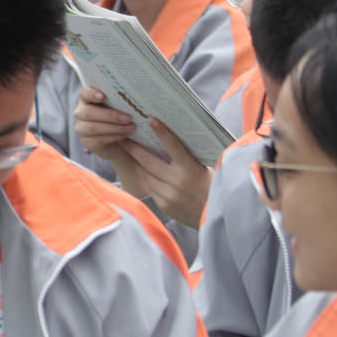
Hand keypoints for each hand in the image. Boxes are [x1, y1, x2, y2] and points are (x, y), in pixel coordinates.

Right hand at [73, 86, 139, 158]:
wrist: (120, 142)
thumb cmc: (119, 118)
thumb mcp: (119, 108)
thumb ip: (119, 102)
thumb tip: (133, 99)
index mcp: (87, 99)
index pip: (84, 93)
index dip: (92, 94)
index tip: (103, 96)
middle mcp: (81, 112)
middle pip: (88, 112)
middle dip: (109, 115)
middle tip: (128, 118)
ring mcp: (82, 128)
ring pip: (93, 128)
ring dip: (114, 128)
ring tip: (131, 127)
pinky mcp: (87, 142)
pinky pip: (99, 139)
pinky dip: (115, 137)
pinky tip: (126, 135)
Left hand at [75, 90, 210, 228]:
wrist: (213, 215)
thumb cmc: (210, 187)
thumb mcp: (204, 168)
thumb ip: (188, 157)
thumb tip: (170, 138)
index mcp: (191, 169)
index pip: (174, 147)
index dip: (162, 133)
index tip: (151, 120)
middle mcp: (178, 181)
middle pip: (149, 161)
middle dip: (134, 148)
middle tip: (123, 137)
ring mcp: (169, 194)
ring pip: (146, 174)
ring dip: (138, 164)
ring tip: (130, 153)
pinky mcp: (164, 205)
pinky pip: (150, 188)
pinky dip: (147, 179)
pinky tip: (145, 173)